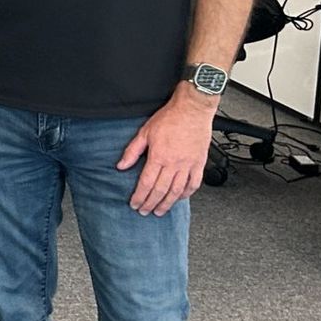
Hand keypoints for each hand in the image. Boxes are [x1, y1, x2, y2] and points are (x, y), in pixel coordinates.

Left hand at [116, 86, 216, 215]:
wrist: (193, 109)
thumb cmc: (170, 118)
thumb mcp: (145, 132)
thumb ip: (132, 151)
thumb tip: (121, 166)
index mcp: (159, 157)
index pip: (146, 183)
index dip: (139, 196)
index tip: (135, 204)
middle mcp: (174, 163)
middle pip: (161, 190)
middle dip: (151, 203)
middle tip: (145, 212)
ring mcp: (188, 164)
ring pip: (177, 190)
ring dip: (168, 203)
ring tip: (161, 211)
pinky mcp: (199, 163)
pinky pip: (194, 183)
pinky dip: (187, 193)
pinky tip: (181, 198)